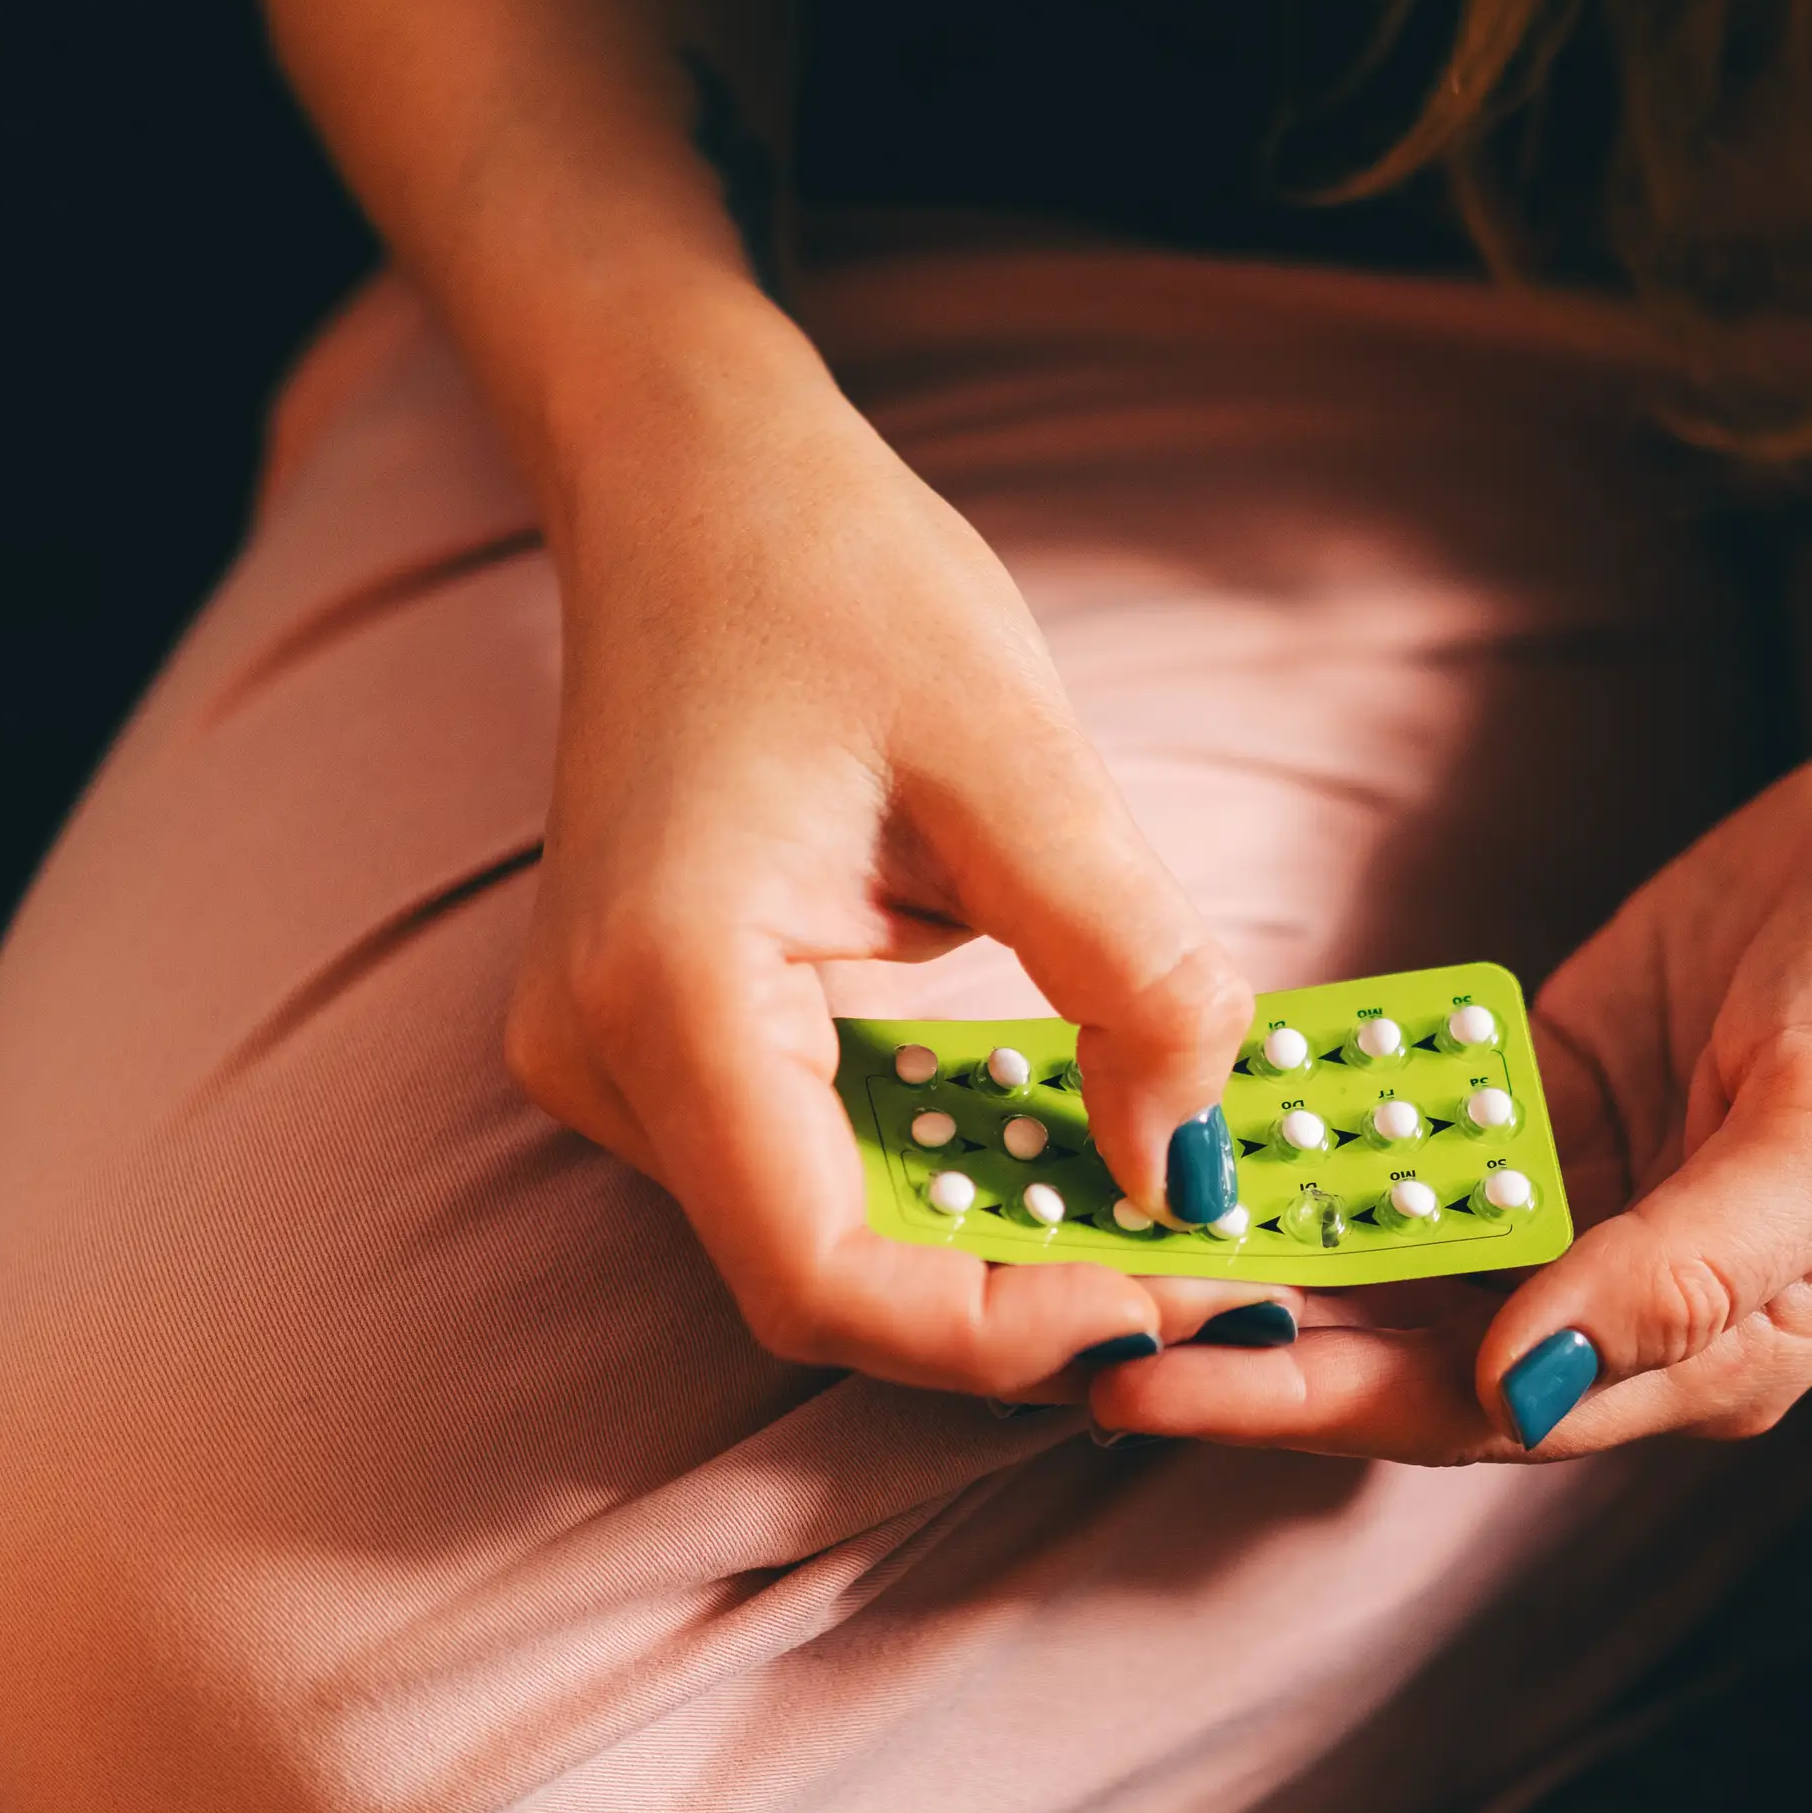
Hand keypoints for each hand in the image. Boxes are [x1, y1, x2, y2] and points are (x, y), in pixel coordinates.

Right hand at [504, 326, 1265, 1397]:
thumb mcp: (1021, 761)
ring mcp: (613, 1055)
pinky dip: (948, 1180)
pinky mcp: (658, 1037)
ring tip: (1165, 1221)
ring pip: (822, 1238)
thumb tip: (1189, 1165)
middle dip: (1022, 1307)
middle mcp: (603, 1055)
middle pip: (824, 1279)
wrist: (694, 481)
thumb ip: (1126, 971)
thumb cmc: (835, 579)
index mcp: (664, 988)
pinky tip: (1070, 1150)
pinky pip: (813, 1165)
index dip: (999, 1332)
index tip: (1170, 1302)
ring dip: (995, 1255)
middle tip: (1208, 1286)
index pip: (821, 1273)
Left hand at [1085, 700, 1811, 1457]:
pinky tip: (1187, 1107)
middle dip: (1235, 1337)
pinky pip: (1406, 1116)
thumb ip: (1689, 1272)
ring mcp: (1578, 1184)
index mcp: (1706, 1347)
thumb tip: (1517, 1388)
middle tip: (1063, 1316)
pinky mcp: (1547, 1081)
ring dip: (1252, 1236)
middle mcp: (1622, 1290)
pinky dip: (1309, 1117)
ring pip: (1383, 1238)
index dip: (1307, 1401)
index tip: (1154, 1378)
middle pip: (1396, 1343)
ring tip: (1082, 1223)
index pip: (1469, 1411)